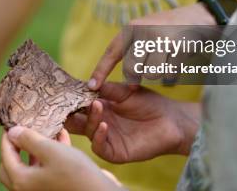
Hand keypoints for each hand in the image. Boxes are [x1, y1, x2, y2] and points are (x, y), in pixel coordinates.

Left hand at [0, 127, 120, 190]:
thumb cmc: (75, 173)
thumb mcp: (50, 150)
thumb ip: (29, 140)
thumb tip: (12, 132)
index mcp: (21, 181)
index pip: (6, 156)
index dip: (8, 138)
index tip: (10, 123)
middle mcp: (29, 189)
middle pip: (13, 167)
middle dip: (17, 148)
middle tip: (21, 132)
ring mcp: (43, 190)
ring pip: (32, 167)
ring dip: (36, 149)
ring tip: (44, 130)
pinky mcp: (57, 187)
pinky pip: (48, 170)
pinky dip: (51, 155)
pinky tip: (62, 137)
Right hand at [66, 83, 199, 162]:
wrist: (171, 120)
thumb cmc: (149, 103)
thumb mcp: (125, 92)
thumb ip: (107, 89)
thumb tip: (88, 84)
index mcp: (100, 108)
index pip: (78, 106)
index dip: (71, 99)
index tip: (65, 91)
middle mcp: (99, 123)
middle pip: (77, 121)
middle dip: (71, 112)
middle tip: (69, 103)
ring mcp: (106, 138)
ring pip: (87, 132)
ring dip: (90, 119)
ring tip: (97, 105)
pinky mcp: (115, 152)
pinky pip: (100, 148)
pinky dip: (99, 137)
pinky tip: (105, 125)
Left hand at [88, 4, 215, 89]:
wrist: (200, 16)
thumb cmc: (168, 29)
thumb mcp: (145, 31)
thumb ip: (132, 48)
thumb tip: (120, 79)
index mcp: (133, 27)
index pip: (112, 52)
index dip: (101, 71)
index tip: (92, 87)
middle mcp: (144, 31)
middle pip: (131, 69)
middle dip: (136, 77)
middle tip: (147, 70)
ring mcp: (162, 39)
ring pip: (150, 74)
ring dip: (157, 74)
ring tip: (165, 60)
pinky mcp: (179, 47)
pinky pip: (170, 74)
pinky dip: (173, 75)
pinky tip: (177, 62)